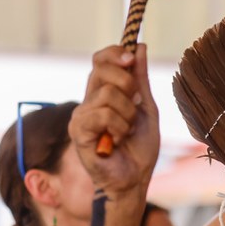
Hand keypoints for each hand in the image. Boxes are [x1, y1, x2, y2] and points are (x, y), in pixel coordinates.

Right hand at [69, 44, 159, 194]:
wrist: (135, 178)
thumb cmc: (139, 148)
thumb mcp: (146, 108)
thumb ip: (141, 79)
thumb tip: (140, 46)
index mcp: (103, 93)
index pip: (100, 59)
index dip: (115, 53)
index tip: (132, 58)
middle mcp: (88, 100)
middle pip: (102, 68)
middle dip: (128, 84)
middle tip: (135, 105)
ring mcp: (81, 115)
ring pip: (107, 94)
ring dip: (127, 114)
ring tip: (127, 131)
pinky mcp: (78, 131)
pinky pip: (102, 114)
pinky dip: (119, 127)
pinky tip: (117, 140)